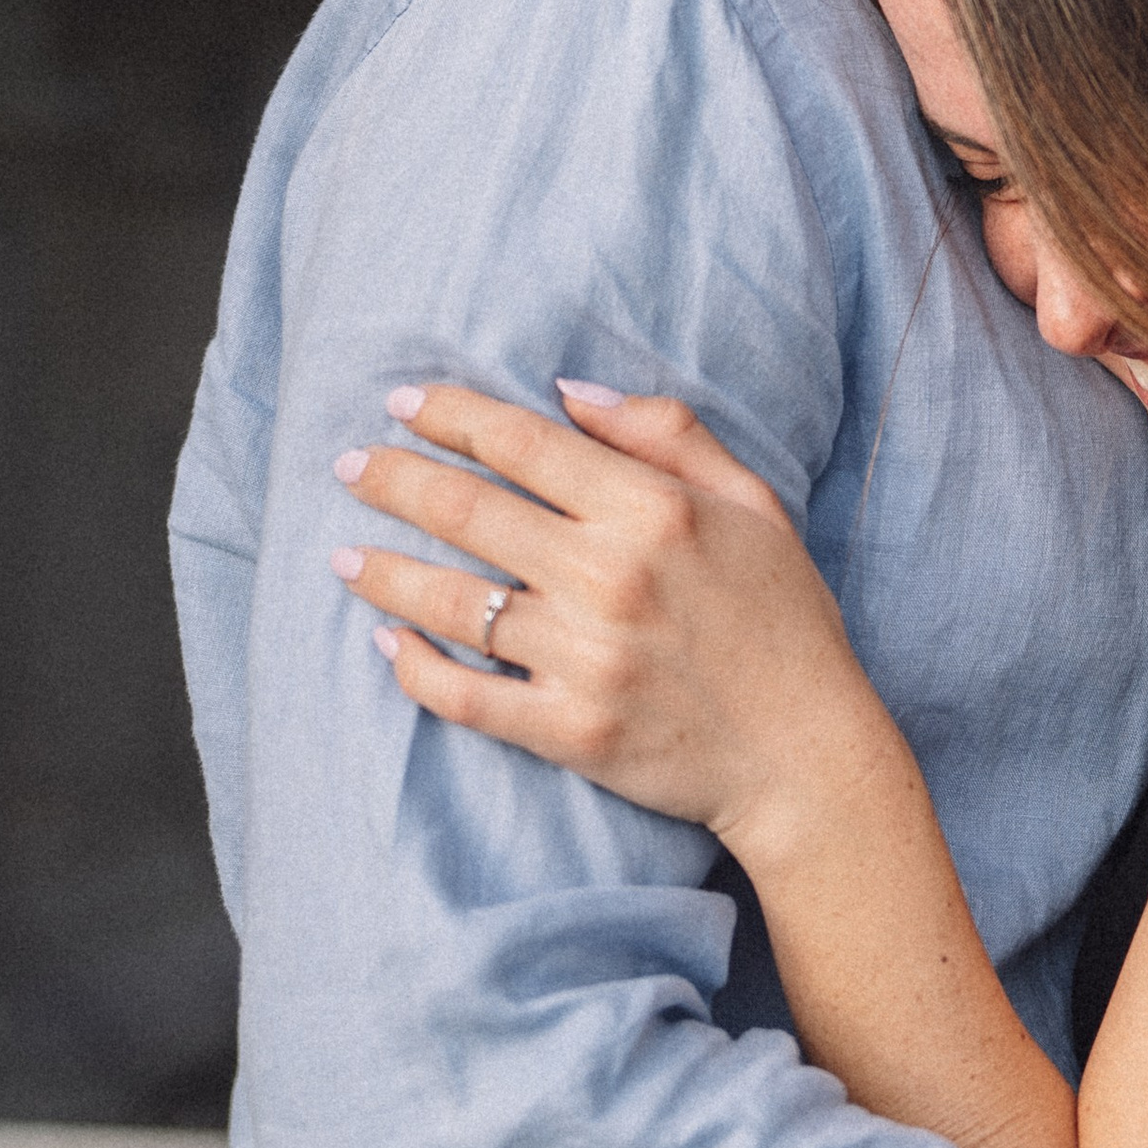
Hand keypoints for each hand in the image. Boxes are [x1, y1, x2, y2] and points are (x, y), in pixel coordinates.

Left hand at [331, 382, 874, 842]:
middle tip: (347, 467)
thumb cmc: (785, 621)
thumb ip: (668, 433)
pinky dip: (415, 668)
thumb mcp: (753, 502)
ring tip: (341, 555)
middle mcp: (612, 577)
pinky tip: (387, 643)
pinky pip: (465, 695)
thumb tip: (569, 390)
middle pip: (469, 511)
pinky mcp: (569, 731)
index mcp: (655, 510)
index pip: (524, 443)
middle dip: (394, 479)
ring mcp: (586, 659)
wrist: (806, 757)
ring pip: (452, 602)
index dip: (454, 416)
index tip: (404, 401)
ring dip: (383, 572)